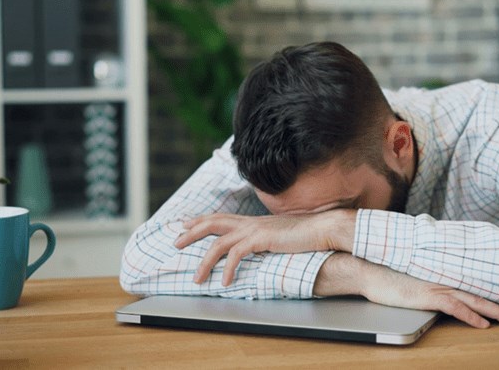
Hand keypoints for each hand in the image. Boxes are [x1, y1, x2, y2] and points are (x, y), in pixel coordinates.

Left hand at [174, 210, 354, 285]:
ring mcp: (254, 229)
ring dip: (204, 262)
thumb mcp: (280, 236)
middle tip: (175, 243)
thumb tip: (259, 248)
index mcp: (253, 221)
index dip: (200, 220)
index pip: (220, 217)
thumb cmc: (306, 234)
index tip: (185, 225)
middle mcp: (250, 222)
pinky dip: (228, 269)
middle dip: (191, 233)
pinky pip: (236, 255)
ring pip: (218, 242)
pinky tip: (225, 282)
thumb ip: (266, 239)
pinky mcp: (261, 239)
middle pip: (212, 223)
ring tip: (197, 278)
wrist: (323, 229)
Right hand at [315, 254, 498, 328]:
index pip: (481, 287)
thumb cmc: (392, 274)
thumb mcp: (420, 278)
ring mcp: (439, 286)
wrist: (371, 269)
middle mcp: (448, 279)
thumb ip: (436, 281)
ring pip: (477, 300)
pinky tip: (483, 324)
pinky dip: (470, 315)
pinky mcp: (428, 295)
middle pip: (486, 294)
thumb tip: (448, 290)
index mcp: (448, 275)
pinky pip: (454, 306)